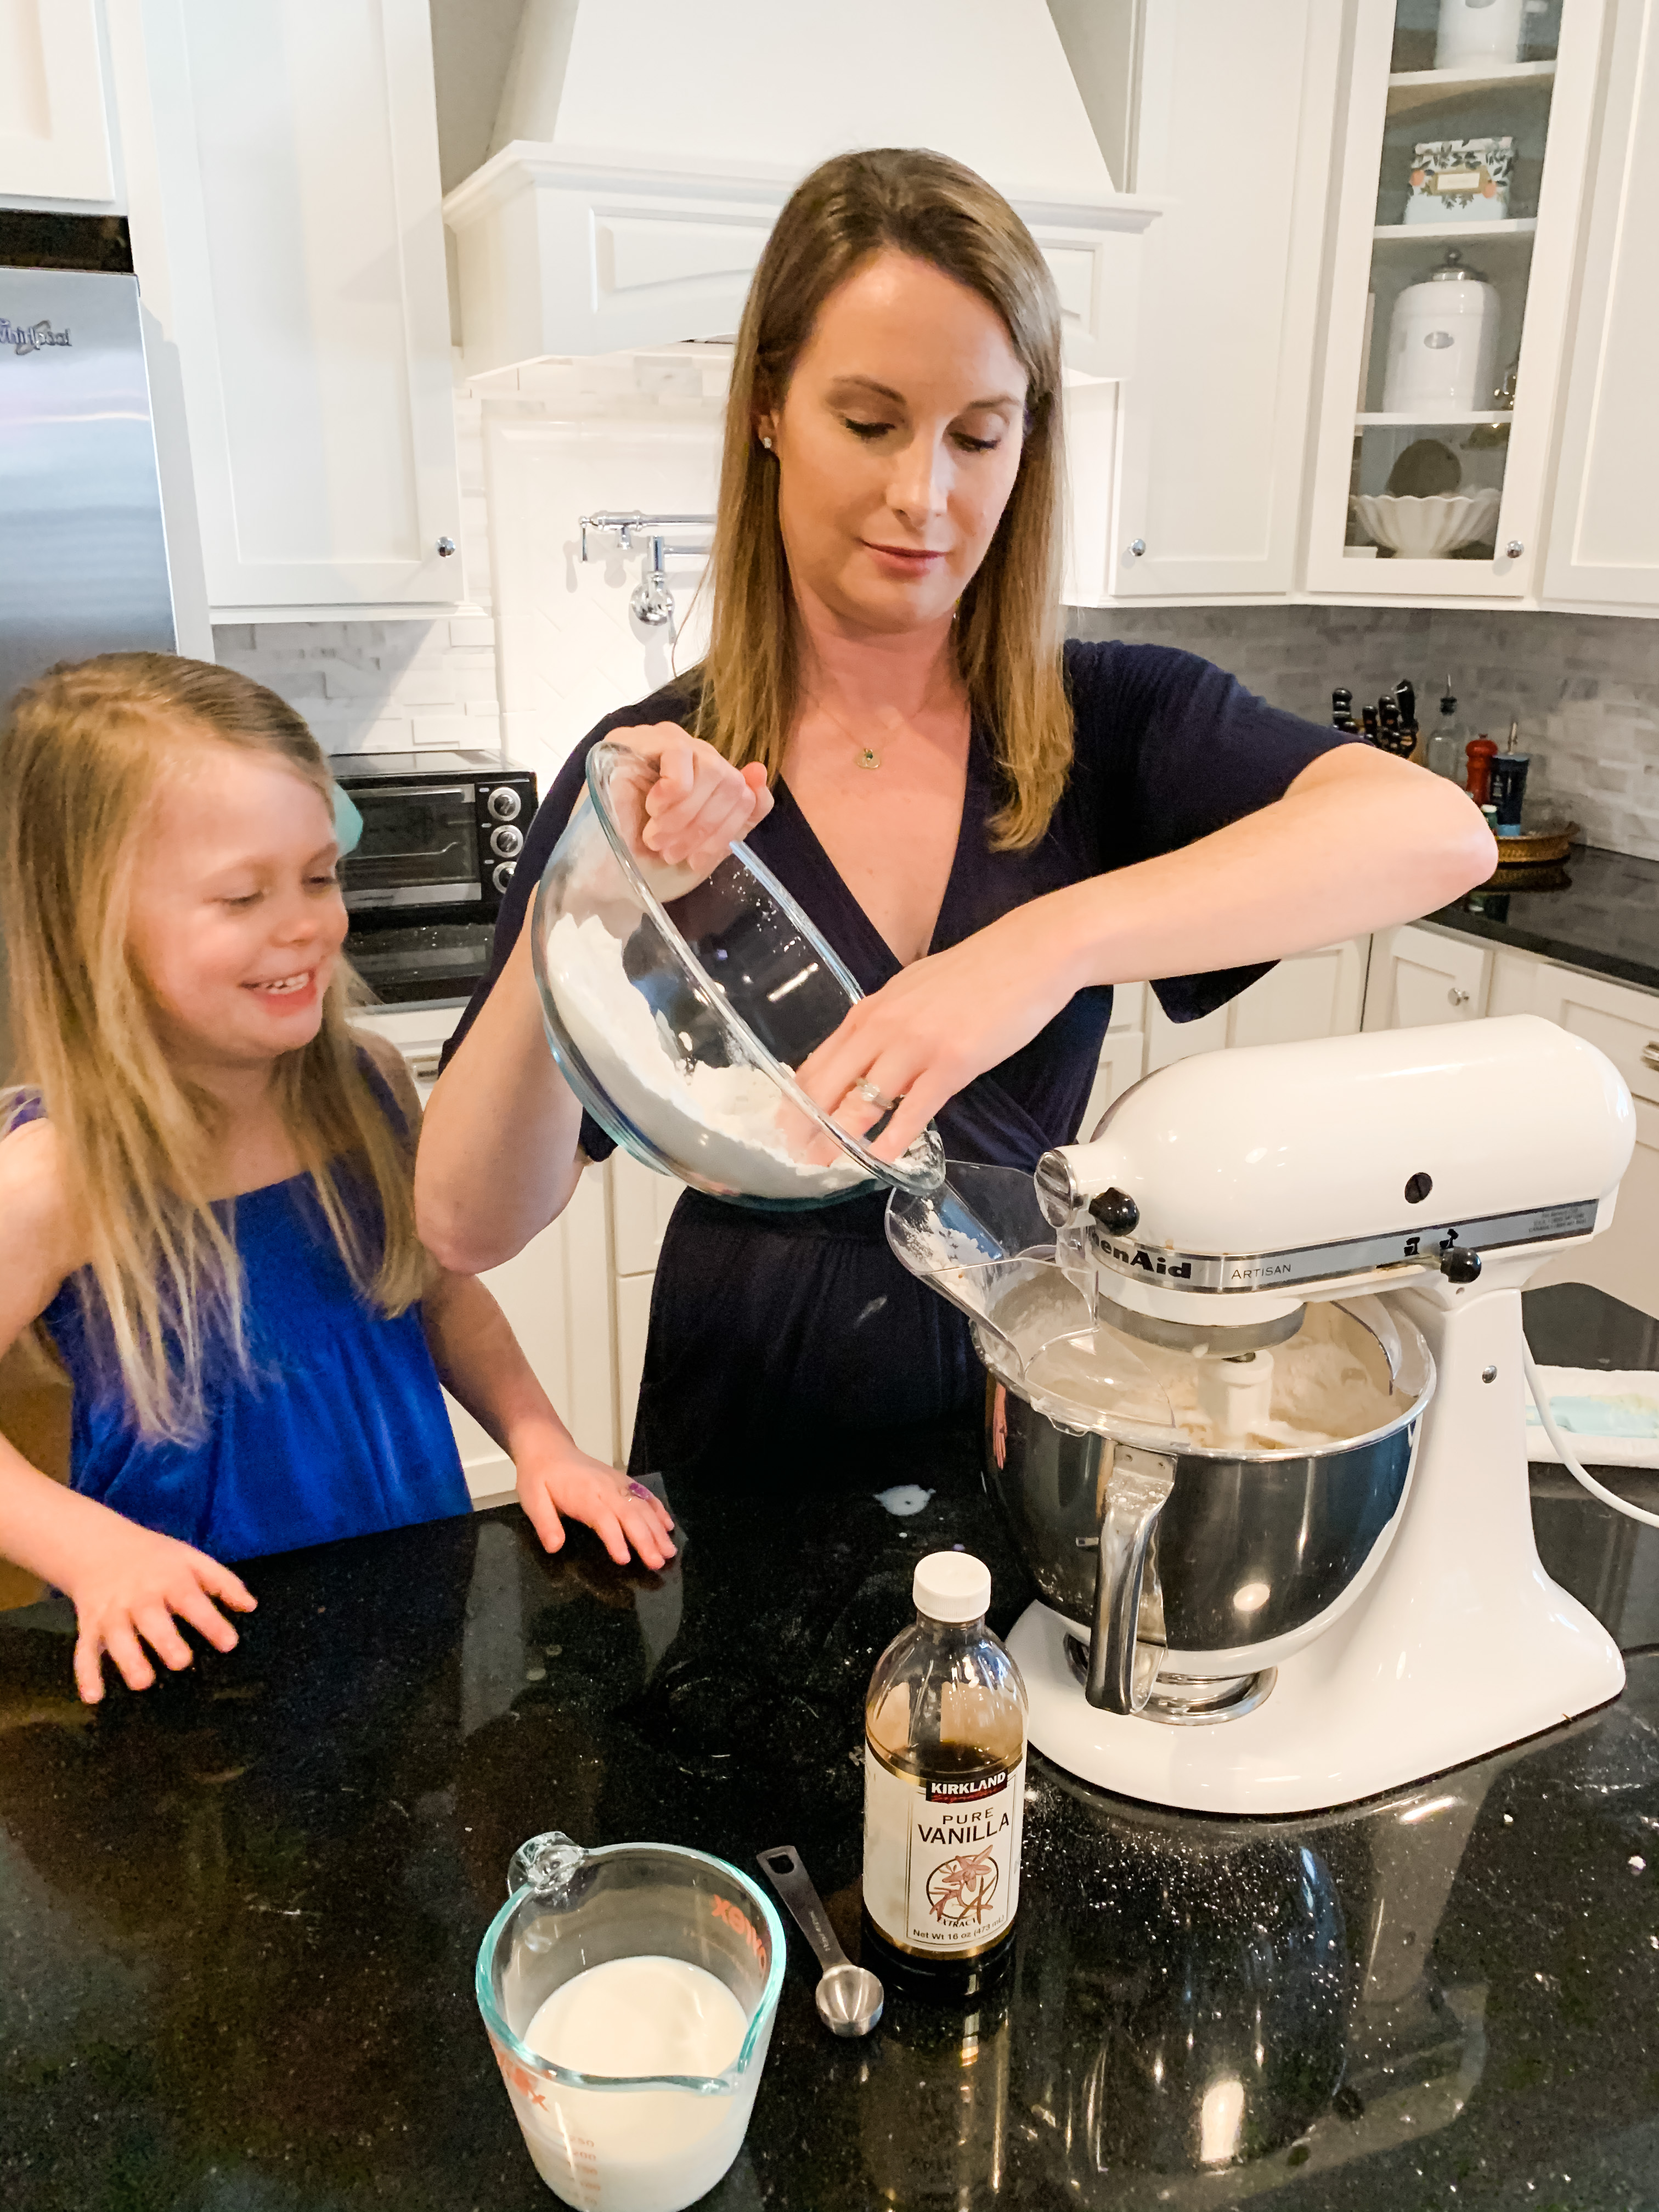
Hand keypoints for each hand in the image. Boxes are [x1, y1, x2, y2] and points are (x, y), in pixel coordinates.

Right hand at [62, 1513, 255, 1703]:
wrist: (99, 1546)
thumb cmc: (155, 1559)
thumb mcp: (191, 1559)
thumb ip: (222, 1582)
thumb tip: (251, 1606)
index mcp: (169, 1579)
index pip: (191, 1600)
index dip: (210, 1622)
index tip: (229, 1644)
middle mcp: (139, 1597)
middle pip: (151, 1619)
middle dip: (165, 1641)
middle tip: (182, 1662)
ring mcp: (111, 1612)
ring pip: (117, 1637)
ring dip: (128, 1660)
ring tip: (142, 1683)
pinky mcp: (89, 1626)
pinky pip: (84, 1651)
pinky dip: (86, 1674)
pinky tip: (94, 1697)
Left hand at [517, 1444, 677, 1570]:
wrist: (548, 1448)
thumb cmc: (539, 1476)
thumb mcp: (532, 1500)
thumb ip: (545, 1524)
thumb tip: (555, 1547)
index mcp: (583, 1494)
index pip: (603, 1518)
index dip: (615, 1539)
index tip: (625, 1559)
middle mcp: (605, 1487)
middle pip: (630, 1514)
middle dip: (646, 1539)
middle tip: (658, 1563)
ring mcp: (617, 1483)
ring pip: (642, 1506)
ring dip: (657, 1529)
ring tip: (669, 1551)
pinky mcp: (622, 1481)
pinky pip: (645, 1494)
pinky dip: (658, 1510)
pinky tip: (668, 1526)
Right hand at [615, 724, 771, 872]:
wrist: (598, 878)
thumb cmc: (647, 865)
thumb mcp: (706, 848)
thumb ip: (739, 816)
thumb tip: (759, 774)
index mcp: (709, 782)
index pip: (747, 793)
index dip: (726, 832)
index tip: (695, 861)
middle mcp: (691, 756)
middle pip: (733, 782)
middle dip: (705, 827)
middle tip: (669, 851)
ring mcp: (663, 743)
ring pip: (713, 769)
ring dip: (686, 815)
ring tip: (656, 837)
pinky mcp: (637, 738)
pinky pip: (679, 753)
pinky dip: (672, 791)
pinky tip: (651, 810)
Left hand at [796, 896, 1086, 1162]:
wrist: (1028, 952)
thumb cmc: (974, 973)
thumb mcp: (912, 990)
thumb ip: (885, 1023)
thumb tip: (866, 1054)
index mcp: (871, 1010)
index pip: (819, 1060)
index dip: (796, 1097)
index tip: (783, 1123)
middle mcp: (884, 1026)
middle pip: (829, 1083)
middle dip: (807, 1123)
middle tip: (795, 1152)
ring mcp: (917, 1044)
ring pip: (864, 1099)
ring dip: (842, 1135)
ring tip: (828, 1161)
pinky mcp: (953, 1062)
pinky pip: (914, 1109)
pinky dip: (895, 1138)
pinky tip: (883, 1158)